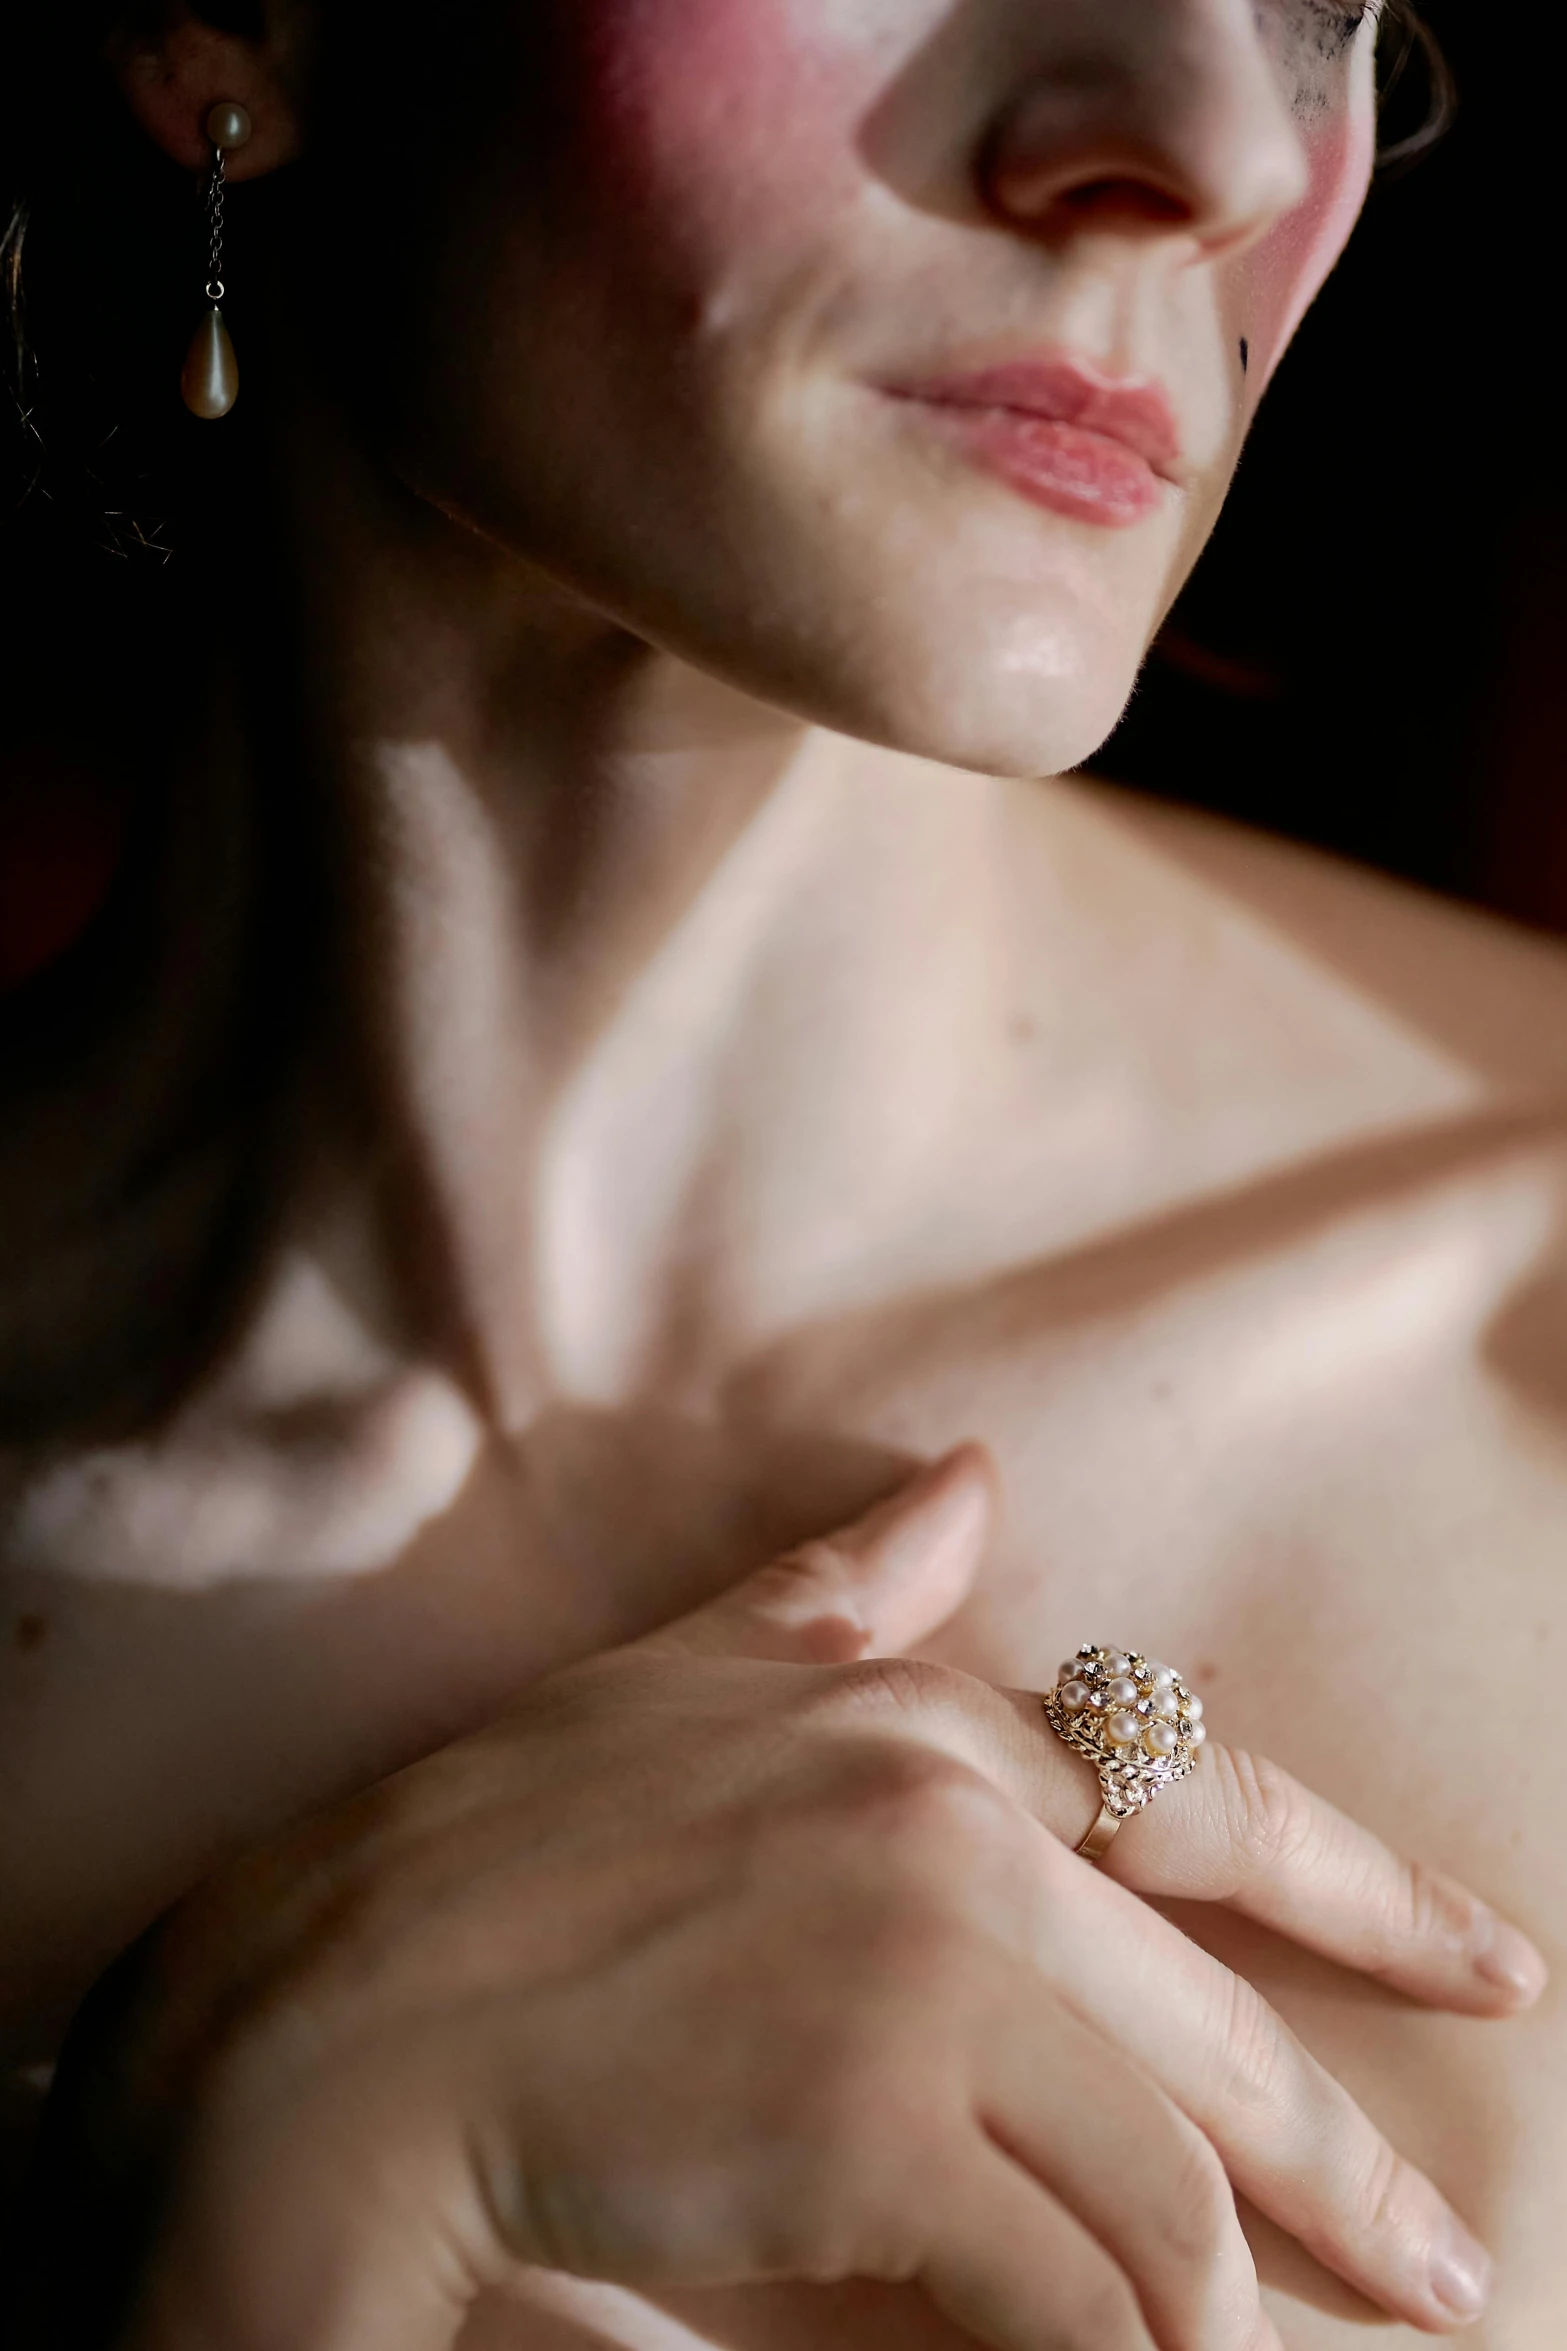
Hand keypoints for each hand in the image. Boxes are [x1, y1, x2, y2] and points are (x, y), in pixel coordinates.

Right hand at [9, 1449, 1542, 2350]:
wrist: (335, 2020)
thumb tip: (970, 1480)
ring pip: (1163, 2182)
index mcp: (919, 1721)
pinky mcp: (875, 2130)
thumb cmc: (495, 1851)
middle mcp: (952, 1830)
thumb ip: (840, 1592)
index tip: (1492, 1962)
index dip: (1373, 1890)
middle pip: (1222, 2026)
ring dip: (1214, 2304)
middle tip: (1447, 2269)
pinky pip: (1071, 2288)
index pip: (1208, 1798)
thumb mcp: (675, 1678)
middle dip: (1348, 2172)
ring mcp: (922, 1975)